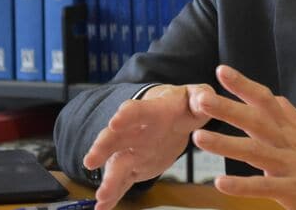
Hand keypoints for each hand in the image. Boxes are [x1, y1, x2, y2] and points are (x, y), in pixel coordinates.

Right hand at [83, 83, 215, 209]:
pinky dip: (113, 195)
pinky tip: (102, 208)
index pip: (137, 110)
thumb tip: (205, 100)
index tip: (115, 122)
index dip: (126, 115)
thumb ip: (202, 97)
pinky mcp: (135, 168)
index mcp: (152, 110)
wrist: (171, 117)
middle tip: (91, 160)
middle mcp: (136, 131)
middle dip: (103, 148)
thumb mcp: (196, 97)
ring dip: (109, 179)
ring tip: (101, 195)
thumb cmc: (182, 105)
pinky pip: (122, 182)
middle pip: (115, 137)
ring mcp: (133, 151)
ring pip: (117, 164)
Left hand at [191, 65, 295, 209]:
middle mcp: (287, 141)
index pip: (265, 99)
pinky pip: (263, 187)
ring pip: (254, 152)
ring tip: (199, 138)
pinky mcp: (290, 190)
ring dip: (226, 144)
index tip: (221, 71)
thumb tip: (269, 96)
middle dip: (227, 109)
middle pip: (255, 121)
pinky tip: (220, 183)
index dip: (244, 85)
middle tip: (201, 99)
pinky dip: (241, 185)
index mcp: (289, 126)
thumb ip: (286, 114)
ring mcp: (288, 165)